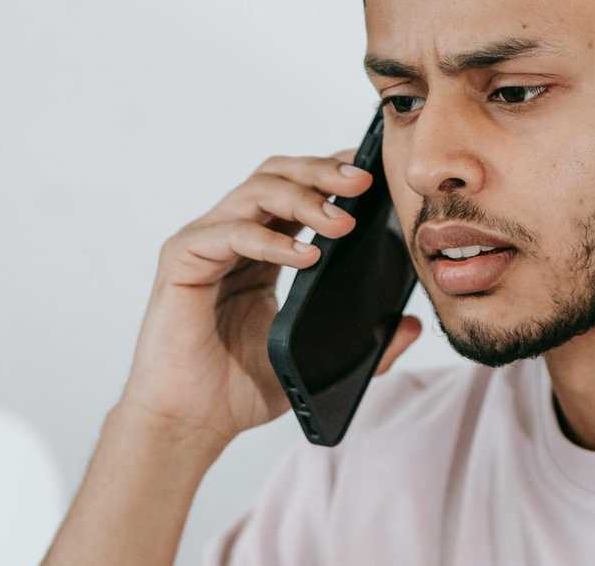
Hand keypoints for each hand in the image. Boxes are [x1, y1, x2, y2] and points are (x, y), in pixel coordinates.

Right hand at [114, 148, 421, 449]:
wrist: (189, 424)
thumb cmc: (239, 389)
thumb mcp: (315, 362)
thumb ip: (366, 346)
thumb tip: (412, 325)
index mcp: (261, 248)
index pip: (297, 189)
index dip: (332, 172)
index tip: (373, 172)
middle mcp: (231, 234)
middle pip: (277, 175)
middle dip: (322, 172)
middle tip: (364, 182)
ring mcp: (204, 242)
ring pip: (256, 192)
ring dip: (305, 200)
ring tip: (344, 222)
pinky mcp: (182, 260)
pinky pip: (230, 233)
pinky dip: (272, 241)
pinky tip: (308, 256)